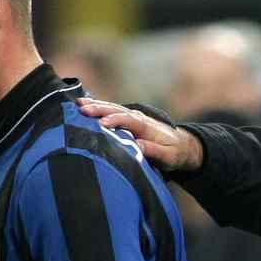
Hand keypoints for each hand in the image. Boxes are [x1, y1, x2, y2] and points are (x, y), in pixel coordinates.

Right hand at [77, 99, 203, 171]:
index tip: (102, 124)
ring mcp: (132, 117)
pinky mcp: (127, 120)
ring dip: (96, 105)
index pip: (129, 120)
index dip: (116, 120)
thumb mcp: (168, 156)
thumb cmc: (174, 153)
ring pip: (112, 108)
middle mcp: (138, 118)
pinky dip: (98, 108)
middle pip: (116, 110)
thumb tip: (136, 146)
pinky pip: (111, 111)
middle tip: (82, 109)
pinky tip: (83, 106)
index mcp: (147, 126)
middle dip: (100, 109)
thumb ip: (153, 151)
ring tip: (78, 104)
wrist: (182, 145)